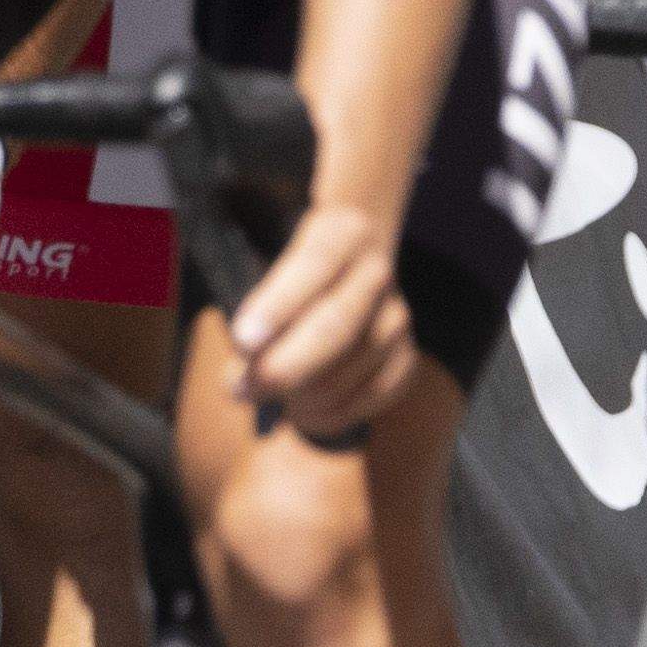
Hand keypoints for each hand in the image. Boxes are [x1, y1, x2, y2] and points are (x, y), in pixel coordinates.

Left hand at [220, 202, 413, 440]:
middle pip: (334, 327)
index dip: (277, 306)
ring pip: (349, 371)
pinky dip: (332, 414)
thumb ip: (252, 311)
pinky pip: (371, 397)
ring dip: (301, 397)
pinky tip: (304, 412)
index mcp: (342, 232)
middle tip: (241, 390)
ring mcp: (397, 316)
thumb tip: (240, 379)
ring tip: (267, 395)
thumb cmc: (294, 272)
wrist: (353, 263)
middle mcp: (376, 272)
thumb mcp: (270, 262)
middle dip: (283, 367)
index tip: (242, 342)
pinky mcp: (406, 355)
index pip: (312, 266)